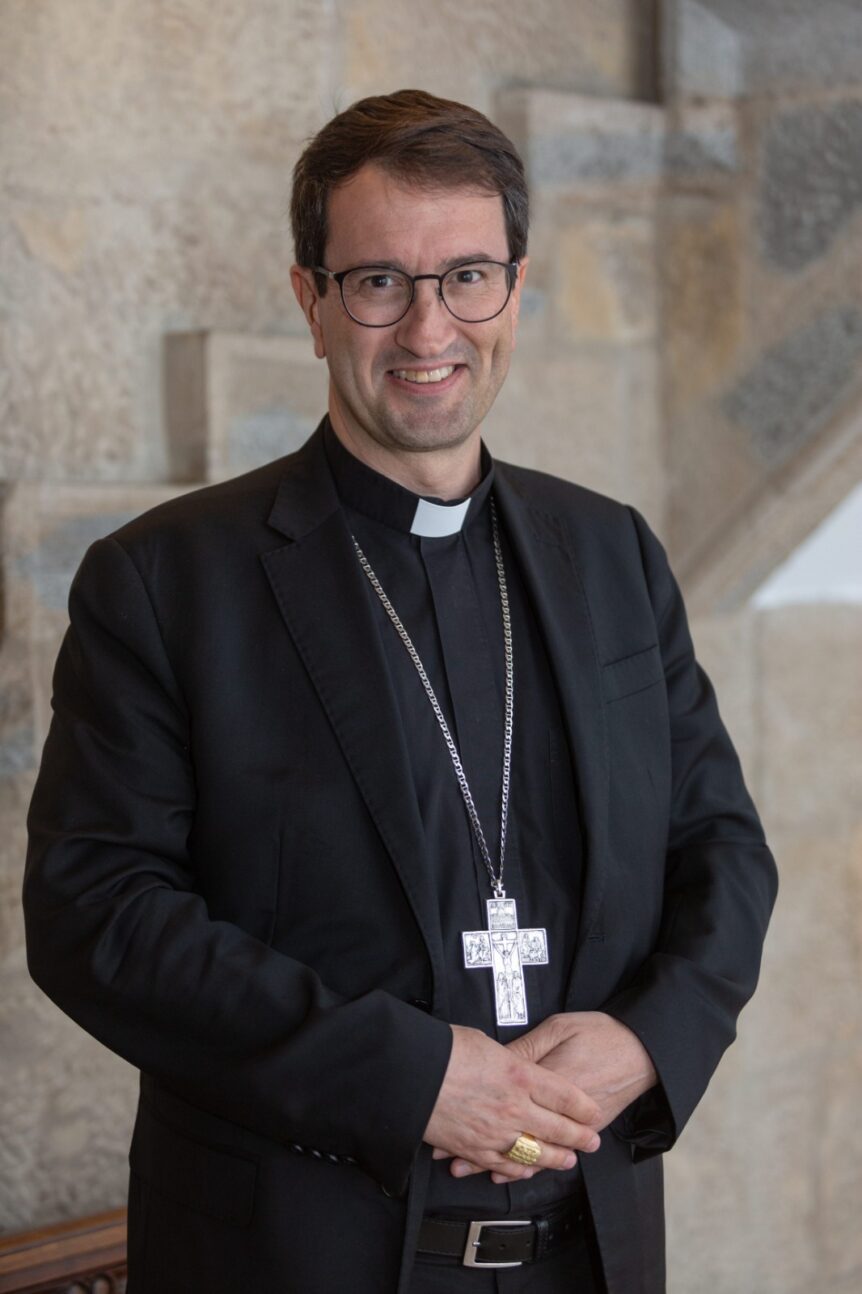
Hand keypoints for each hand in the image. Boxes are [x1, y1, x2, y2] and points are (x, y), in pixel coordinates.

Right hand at [423, 1024, 601, 1182]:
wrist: (410, 1073)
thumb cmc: (444, 1050)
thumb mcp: (485, 1042)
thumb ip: (509, 1058)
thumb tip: (518, 1064)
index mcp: (520, 1074)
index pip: (565, 1094)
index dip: (584, 1107)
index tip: (594, 1112)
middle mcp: (514, 1106)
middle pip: (558, 1127)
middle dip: (579, 1136)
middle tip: (591, 1141)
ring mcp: (495, 1131)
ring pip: (537, 1152)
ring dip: (556, 1158)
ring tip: (568, 1160)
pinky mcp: (475, 1148)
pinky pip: (505, 1165)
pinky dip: (520, 1170)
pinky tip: (528, 1170)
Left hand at [447, 1013, 656, 1182]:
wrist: (641, 1051)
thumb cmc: (601, 1033)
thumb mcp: (560, 1027)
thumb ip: (530, 1048)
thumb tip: (500, 1060)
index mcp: (547, 1076)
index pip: (503, 1091)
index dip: (472, 1101)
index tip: (446, 1107)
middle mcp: (554, 1107)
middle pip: (508, 1125)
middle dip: (473, 1137)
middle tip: (442, 1148)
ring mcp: (568, 1124)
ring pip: (525, 1148)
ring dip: (491, 1159)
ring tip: (462, 1166)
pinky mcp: (580, 1133)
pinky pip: (548, 1155)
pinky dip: (523, 1167)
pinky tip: (503, 1173)